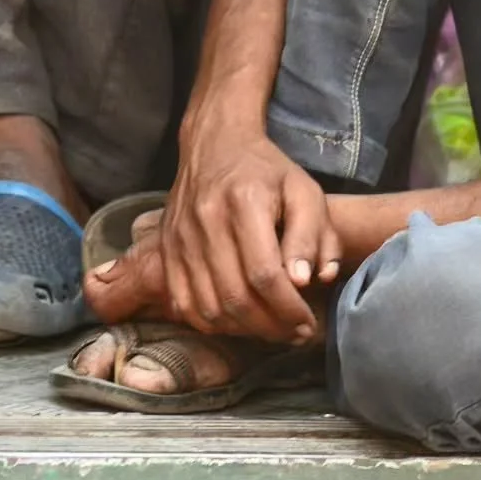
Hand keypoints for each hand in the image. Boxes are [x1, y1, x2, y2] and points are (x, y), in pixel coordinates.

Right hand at [85, 132, 340, 343]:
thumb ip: (314, 235)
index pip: (264, 274)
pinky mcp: (166, 251)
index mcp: (244, 201)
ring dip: (245, 331)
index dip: (288, 309)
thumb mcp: (304, 191)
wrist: (215, 145)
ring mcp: (180, 238)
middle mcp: (206, 221)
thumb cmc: (267, 172)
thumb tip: (306, 281)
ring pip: (210, 308)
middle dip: (271, 327)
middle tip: (295, 334)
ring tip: (272, 330)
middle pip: (236, 297)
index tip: (308, 323)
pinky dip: (213, 324)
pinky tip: (239, 321)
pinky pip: (185, 306)